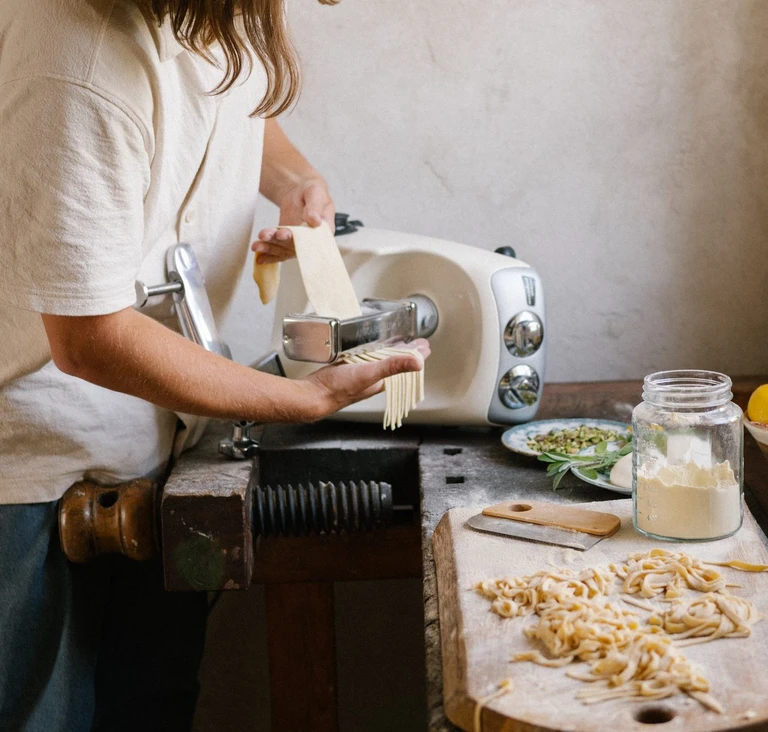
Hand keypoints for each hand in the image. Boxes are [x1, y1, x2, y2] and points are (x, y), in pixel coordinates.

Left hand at [252, 177, 334, 264]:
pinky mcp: (286, 241)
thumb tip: (315, 221)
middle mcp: (310, 241)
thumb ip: (315, 207)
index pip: (313, 240)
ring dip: (270, 248)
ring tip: (256, 245)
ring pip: (283, 249)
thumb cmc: (314, 191)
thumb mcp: (317, 194)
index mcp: (323, 231)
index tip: (285, 235)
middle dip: (279, 243)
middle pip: (295, 246)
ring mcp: (297, 242)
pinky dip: (268, 254)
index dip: (299, 241)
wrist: (301, 190)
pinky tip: (258, 257)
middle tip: (267, 236)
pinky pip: (278, 250)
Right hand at [297, 339, 430, 420]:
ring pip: (379, 362)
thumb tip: (418, 362)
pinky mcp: (346, 370)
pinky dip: (370, 352)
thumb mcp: (368, 374)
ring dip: (389, 352)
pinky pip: (364, 359)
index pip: (405, 367)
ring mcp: (359, 375)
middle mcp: (372, 380)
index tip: (425, 346)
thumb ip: (392, 367)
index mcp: (381, 381)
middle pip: (394, 364)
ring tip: (396, 344)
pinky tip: (367, 349)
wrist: (313, 395)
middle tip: (415, 344)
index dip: (416, 355)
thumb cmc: (337, 389)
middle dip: (405, 353)